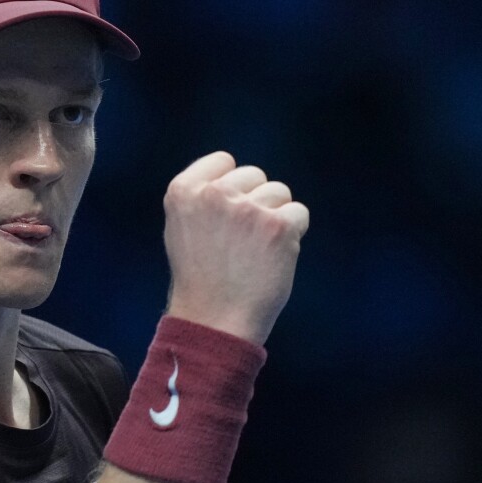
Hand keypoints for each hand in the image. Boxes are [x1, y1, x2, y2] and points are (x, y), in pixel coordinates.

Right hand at [161, 152, 308, 344]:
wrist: (215, 321)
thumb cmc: (201, 279)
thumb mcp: (183, 228)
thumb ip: (203, 197)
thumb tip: (236, 175)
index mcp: (183, 191)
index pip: (224, 161)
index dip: (231, 187)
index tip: (224, 219)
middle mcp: (214, 194)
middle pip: (254, 175)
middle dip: (254, 202)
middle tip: (239, 242)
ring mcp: (247, 209)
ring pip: (279, 193)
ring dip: (274, 219)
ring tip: (254, 252)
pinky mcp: (277, 226)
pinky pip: (298, 214)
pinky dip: (292, 235)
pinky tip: (272, 258)